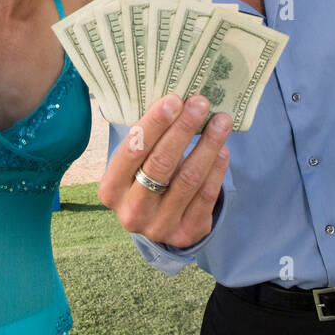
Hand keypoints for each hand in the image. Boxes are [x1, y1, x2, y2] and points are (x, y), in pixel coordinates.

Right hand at [98, 93, 231, 247]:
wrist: (157, 222)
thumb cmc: (143, 178)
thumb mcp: (134, 165)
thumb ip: (146, 140)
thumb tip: (178, 101)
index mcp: (111, 189)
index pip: (133, 151)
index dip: (155, 124)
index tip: (175, 100)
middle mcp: (132, 212)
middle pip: (162, 164)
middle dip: (184, 129)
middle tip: (201, 103)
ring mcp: (160, 227)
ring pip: (189, 179)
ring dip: (208, 145)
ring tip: (221, 121)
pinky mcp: (186, 234)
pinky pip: (206, 196)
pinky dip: (217, 168)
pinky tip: (223, 148)